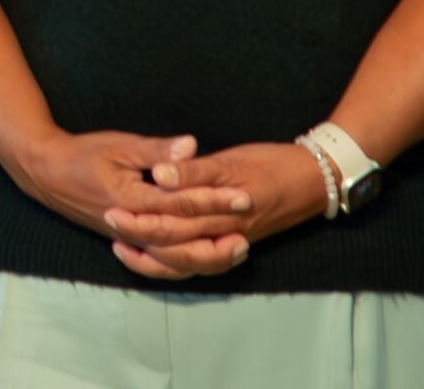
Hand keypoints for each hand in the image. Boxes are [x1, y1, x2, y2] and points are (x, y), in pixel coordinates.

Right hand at [10, 132, 252, 275]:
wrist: (47, 174)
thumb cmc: (82, 154)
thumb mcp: (119, 145)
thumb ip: (157, 151)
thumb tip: (191, 146)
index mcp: (132, 201)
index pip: (182, 204)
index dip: (214, 199)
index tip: (243, 195)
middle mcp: (133, 227)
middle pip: (183, 236)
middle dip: (219, 227)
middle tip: (251, 221)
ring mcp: (130, 239)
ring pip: (175, 256)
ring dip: (208, 252)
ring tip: (238, 246)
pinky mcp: (129, 241)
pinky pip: (163, 259)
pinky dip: (187, 259)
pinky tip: (207, 255)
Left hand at [105, 140, 333, 278]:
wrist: (314, 179)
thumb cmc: (272, 163)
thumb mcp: (232, 160)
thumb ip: (194, 170)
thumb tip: (161, 174)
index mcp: (221, 213)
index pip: (172, 223)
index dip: (140, 219)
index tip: (111, 209)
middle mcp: (224, 235)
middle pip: (174, 247)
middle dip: (139, 238)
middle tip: (110, 224)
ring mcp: (229, 242)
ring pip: (186, 263)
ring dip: (153, 258)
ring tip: (122, 248)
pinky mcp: (233, 243)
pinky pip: (200, 263)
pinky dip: (175, 263)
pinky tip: (156, 257)